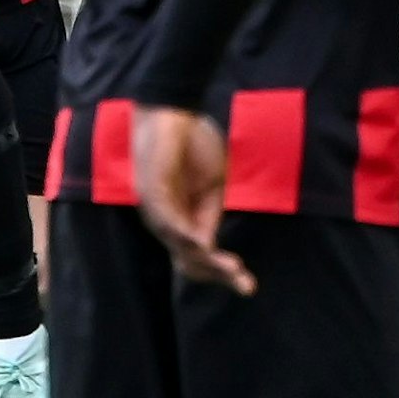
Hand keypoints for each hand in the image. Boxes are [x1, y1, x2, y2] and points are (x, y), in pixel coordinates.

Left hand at [132, 105, 254, 295]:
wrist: (175, 111)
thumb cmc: (194, 145)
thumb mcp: (214, 184)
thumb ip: (211, 212)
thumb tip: (208, 245)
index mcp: (184, 220)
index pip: (200, 258)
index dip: (224, 273)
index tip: (249, 285)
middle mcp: (167, 220)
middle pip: (189, 261)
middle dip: (218, 275)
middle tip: (246, 285)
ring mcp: (156, 208)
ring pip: (179, 247)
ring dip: (208, 260)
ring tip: (234, 268)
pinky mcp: (149, 191)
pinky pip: (165, 220)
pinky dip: (183, 234)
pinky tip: (203, 244)